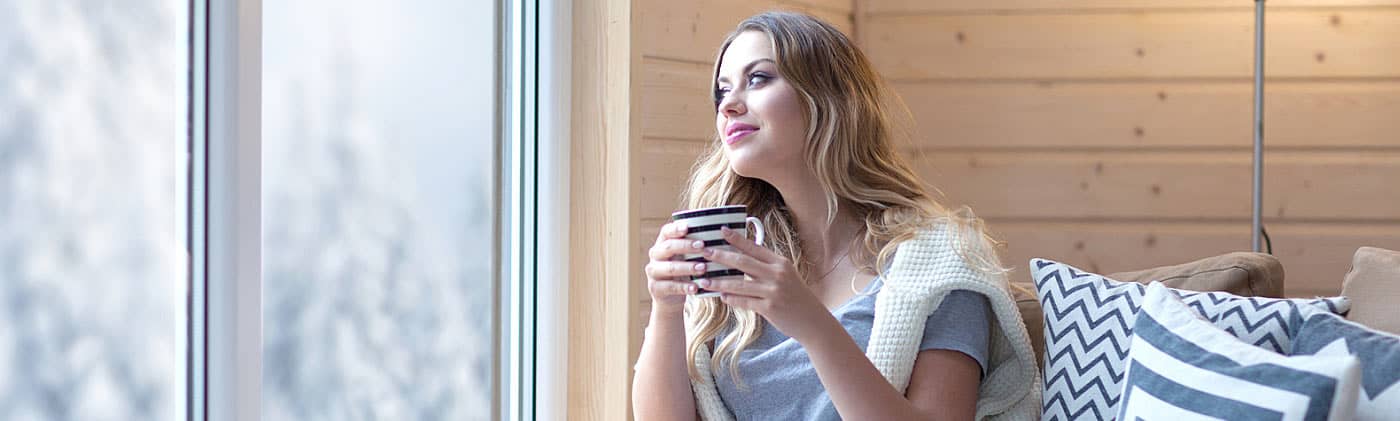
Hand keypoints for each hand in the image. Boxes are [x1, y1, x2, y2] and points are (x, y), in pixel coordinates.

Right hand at [644, 221, 705, 315]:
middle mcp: (655, 255)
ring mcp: (653, 272)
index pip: (666, 232)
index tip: (688, 228)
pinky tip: (696, 287)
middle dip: (686, 246)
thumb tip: (721, 232)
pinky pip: (670, 286)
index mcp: (662, 243)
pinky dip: (684, 287)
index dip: (675, 229)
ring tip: (703, 268)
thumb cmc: (683, 270)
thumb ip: (695, 246)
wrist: (669, 296)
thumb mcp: (686, 257)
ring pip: (669, 267)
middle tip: (703, 247)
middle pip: (668, 247)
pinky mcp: (655, 288)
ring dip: (687, 267)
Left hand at [697, 227, 835, 342]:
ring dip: (719, 281)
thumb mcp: (787, 275)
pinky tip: (721, 296)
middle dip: (720, 256)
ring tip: (703, 280)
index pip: (754, 247)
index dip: (736, 238)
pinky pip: (744, 301)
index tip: (721, 231)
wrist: (813, 321)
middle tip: (703, 251)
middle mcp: (777, 274)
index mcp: (780, 262)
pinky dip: (731, 298)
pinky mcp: (769, 308)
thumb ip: (767, 267)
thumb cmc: (797, 297)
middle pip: (743, 262)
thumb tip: (742, 258)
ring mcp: (773, 291)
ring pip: (739, 284)